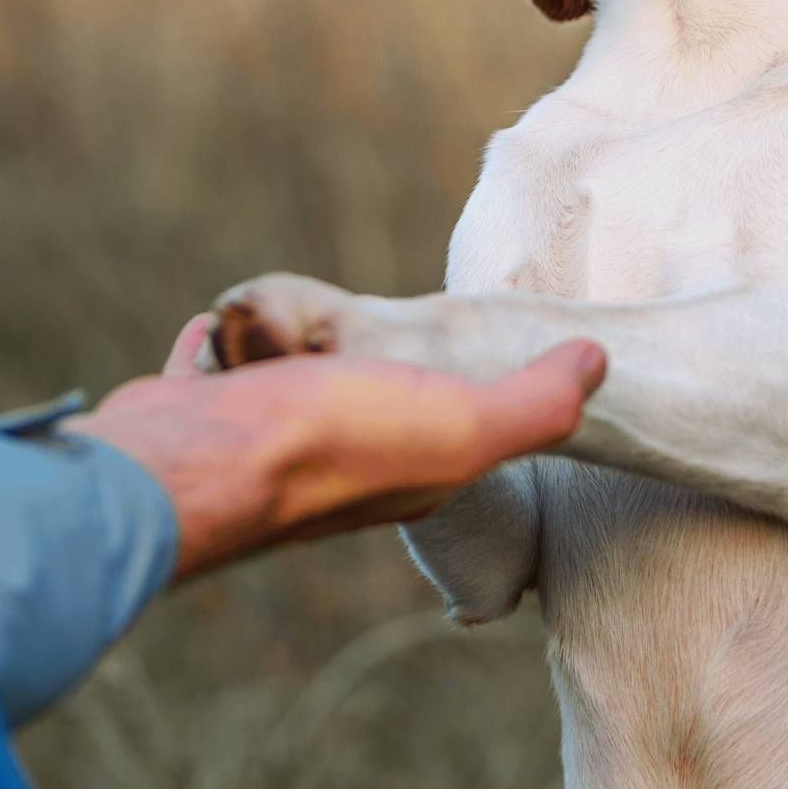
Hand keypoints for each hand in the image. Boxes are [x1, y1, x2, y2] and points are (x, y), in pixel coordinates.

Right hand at [65, 315, 605, 579]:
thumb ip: (535, 403)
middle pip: (364, 400)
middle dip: (375, 364)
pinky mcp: (196, 412)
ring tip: (300, 320)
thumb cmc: (332, 444)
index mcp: (408, 468)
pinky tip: (218, 325)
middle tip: (386, 327)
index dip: (478, 393)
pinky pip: (210, 370)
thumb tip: (598, 362)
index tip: (485, 350)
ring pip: (285, 382)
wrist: (190, 464)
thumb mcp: (463, 425)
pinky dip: (215, 349)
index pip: (456, 426)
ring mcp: (259, 436)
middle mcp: (335, 460)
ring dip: (290, 347)